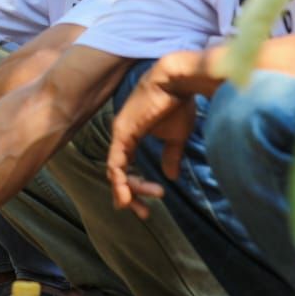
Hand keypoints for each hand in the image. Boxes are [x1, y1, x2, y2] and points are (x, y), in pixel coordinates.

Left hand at [106, 51, 203, 219]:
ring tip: (142, 208)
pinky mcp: (122, 133)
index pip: (125, 168)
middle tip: (144, 213)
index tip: (151, 200)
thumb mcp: (176, 136)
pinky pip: (115, 163)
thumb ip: (170, 156)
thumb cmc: (179, 104)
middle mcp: (121, 137)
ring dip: (128, 192)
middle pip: (117, 173)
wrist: (178, 81)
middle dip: (129, 196)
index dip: (134, 187)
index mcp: (131, 136)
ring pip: (115, 172)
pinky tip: (125, 198)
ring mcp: (120, 134)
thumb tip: (170, 176)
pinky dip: (119, 182)